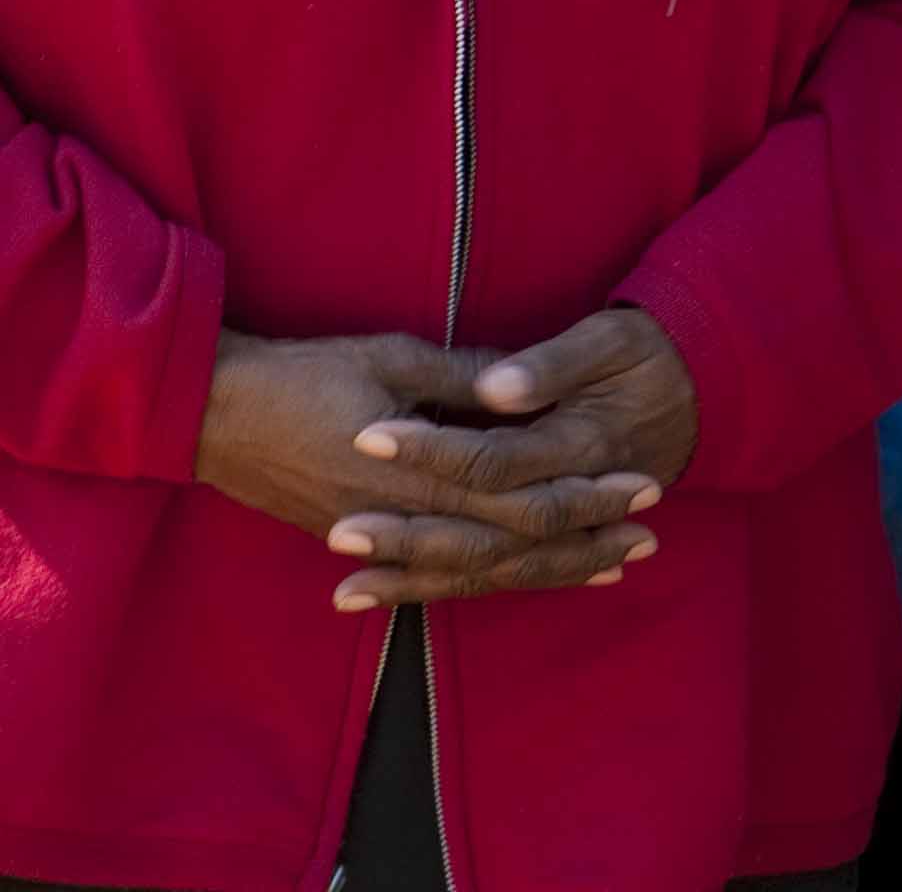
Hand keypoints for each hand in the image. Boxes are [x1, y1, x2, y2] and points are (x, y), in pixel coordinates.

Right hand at [194, 332, 656, 610]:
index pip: (519, 493)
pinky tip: (525, 582)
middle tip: (650, 537)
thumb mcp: (392, 357)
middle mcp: (400, 514)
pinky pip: (433, 575)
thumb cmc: (304, 374)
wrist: (213, 415)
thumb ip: (463, 379)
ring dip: (548, 571)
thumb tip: (531, 388)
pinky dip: (485, 582)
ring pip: (477, 569)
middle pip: (509, 543)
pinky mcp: (359, 544)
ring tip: (611, 569)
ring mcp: (379, 536)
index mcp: (414, 467)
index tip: (643, 486)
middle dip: (584, 540)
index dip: (585, 494)